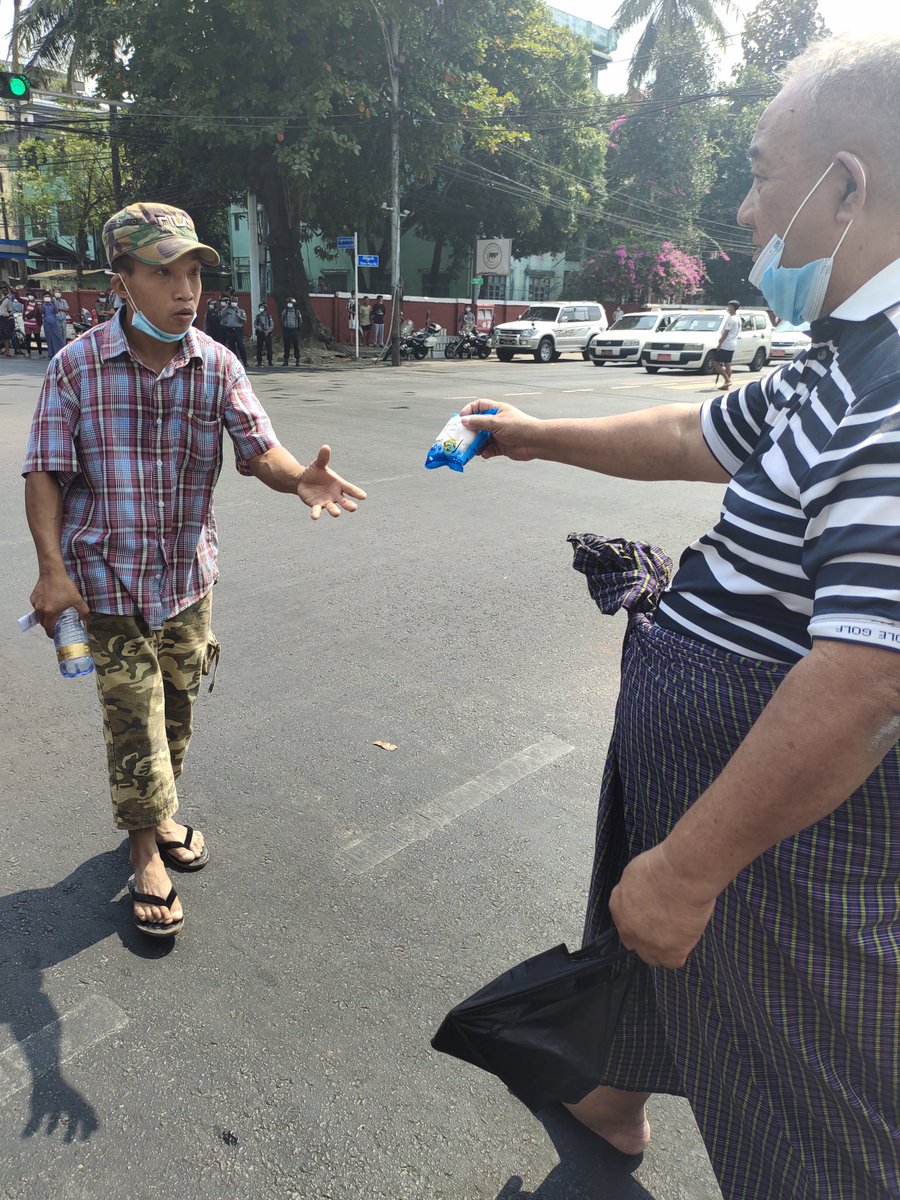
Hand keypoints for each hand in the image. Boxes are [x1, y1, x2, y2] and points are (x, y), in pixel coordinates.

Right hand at [30, 570, 88, 636]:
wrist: (52, 572)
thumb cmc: (64, 586)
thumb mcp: (77, 599)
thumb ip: (83, 611)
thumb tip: (86, 618)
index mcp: (50, 613)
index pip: (49, 629)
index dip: (52, 634)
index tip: (55, 636)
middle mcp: (40, 610)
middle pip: (43, 624)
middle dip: (49, 627)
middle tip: (56, 626)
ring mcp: (35, 604)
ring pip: (38, 616)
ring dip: (45, 618)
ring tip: (53, 616)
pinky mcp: (33, 598)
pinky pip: (36, 607)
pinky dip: (41, 609)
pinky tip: (49, 604)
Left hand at [296, 444, 367, 519]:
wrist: (302, 480)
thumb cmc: (315, 472)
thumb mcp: (318, 464)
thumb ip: (323, 457)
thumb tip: (325, 447)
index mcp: (339, 484)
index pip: (350, 489)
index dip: (357, 493)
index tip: (364, 496)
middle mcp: (335, 495)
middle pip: (345, 501)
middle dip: (349, 505)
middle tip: (354, 508)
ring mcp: (327, 501)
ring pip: (333, 508)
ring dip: (335, 511)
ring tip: (337, 513)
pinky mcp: (317, 505)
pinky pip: (317, 510)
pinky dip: (316, 513)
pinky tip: (315, 517)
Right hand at [458, 400, 542, 460]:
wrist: (535, 442)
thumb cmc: (520, 427)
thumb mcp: (496, 422)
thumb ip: (479, 422)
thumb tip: (464, 421)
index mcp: (497, 410)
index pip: (479, 406)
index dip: (469, 410)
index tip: (461, 418)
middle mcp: (497, 422)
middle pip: (478, 424)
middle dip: (469, 431)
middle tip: (461, 436)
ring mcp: (499, 434)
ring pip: (482, 439)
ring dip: (476, 444)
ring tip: (470, 448)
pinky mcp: (501, 447)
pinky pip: (488, 449)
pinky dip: (485, 452)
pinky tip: (484, 454)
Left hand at [609, 843, 717, 968]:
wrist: (681, 875)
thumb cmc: (661, 866)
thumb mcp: (634, 872)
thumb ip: (632, 889)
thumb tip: (639, 895)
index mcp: (618, 907)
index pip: (623, 923)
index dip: (638, 922)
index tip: (649, 917)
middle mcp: (628, 928)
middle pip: (634, 943)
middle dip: (646, 938)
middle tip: (663, 926)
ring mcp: (648, 943)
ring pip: (652, 958)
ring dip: (662, 949)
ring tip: (676, 934)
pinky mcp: (670, 952)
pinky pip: (672, 962)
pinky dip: (680, 953)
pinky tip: (686, 940)